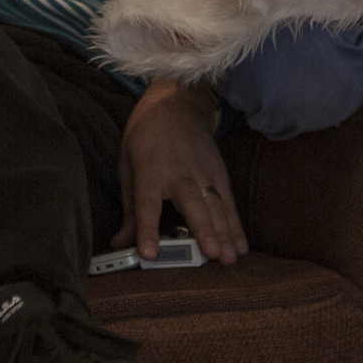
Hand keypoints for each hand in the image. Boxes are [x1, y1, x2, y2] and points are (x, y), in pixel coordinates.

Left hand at [113, 79, 247, 264]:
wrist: (174, 105)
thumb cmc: (146, 139)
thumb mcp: (128, 167)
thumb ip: (129, 209)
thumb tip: (121, 243)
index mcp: (150, 172)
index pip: (147, 204)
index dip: (147, 229)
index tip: (149, 254)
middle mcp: (179, 173)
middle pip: (192, 204)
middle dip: (203, 230)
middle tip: (212, 254)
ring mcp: (203, 172)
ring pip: (216, 206)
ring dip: (225, 233)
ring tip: (230, 258)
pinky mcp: (219, 173)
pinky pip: (228, 203)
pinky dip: (236, 224)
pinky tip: (241, 246)